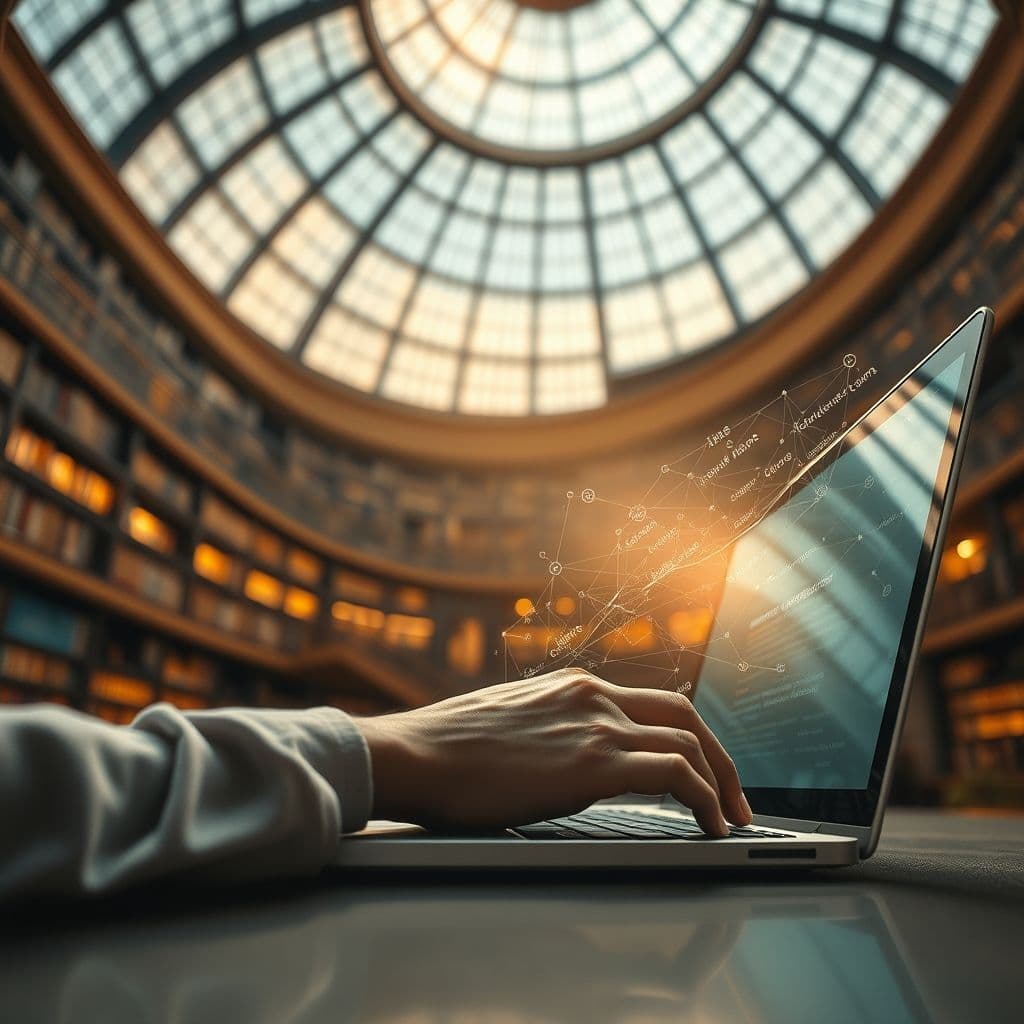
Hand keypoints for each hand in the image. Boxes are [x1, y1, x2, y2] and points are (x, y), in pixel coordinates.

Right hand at [356, 669, 751, 835]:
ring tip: (729, 820)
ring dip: (720, 784)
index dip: (686, 736)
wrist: (416, 754)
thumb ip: (546, 732)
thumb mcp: (507, 725)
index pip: (650, 702)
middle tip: (733, 795)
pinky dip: (705, 798)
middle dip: (719, 756)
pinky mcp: (594, 761)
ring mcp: (595, 724)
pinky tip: (710, 826)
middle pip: (683, 714)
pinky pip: (675, 773)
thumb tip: (556, 759)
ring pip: (687, 743)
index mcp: (573, 687)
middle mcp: (592, 695)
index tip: (701, 769)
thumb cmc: (446, 750)